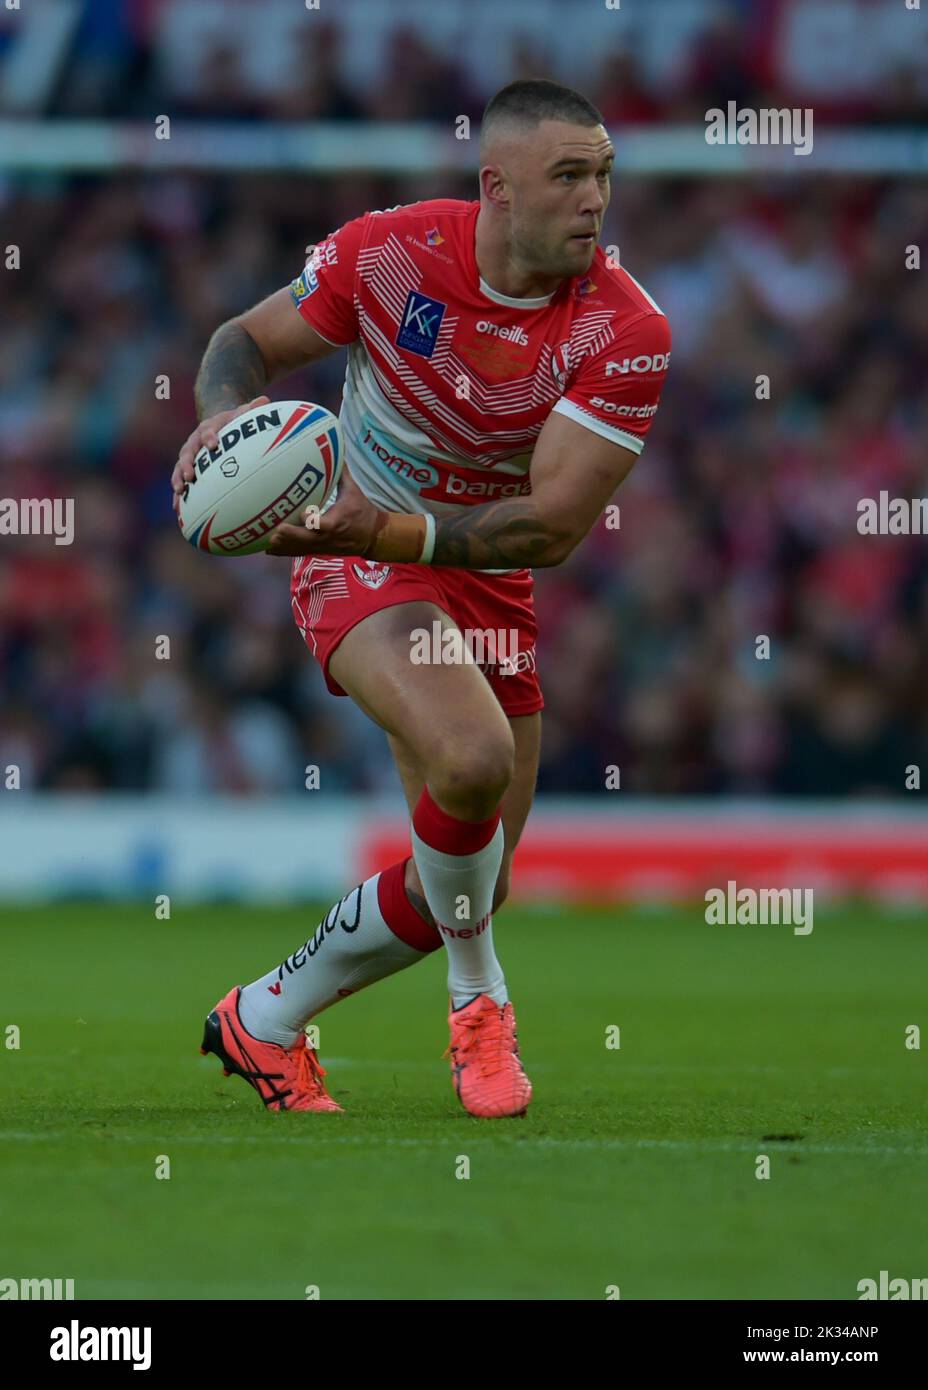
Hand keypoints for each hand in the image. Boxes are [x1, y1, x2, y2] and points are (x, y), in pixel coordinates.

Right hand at [171, 396, 270, 514]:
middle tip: (190, 475)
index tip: (213, 444)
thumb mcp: (243, 413)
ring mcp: (190, 455)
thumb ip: (252, 410)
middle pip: (188, 451)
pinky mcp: (188, 468)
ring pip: (179, 467)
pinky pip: (181, 481)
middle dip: (187, 463)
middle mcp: (195, 441)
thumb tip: (265, 400)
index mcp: (209, 427)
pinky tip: (178, 510)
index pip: (208, 430)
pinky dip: (179, 495)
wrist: (218, 423)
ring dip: (178, 480)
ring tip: (179, 493)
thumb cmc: (235, 421)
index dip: (210, 436)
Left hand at [266, 468, 383, 557]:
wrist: (372, 536)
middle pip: (307, 539)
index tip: (303, 513)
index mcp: (336, 522)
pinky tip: (268, 550)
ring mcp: (322, 546)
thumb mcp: (354, 491)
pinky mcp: (319, 550)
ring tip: (268, 541)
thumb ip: (342, 474)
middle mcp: (328, 536)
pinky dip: (285, 552)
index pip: (323, 524)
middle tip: (277, 529)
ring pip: (301, 548)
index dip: (312, 521)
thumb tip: (337, 451)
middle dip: (292, 535)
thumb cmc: (362, 511)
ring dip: (284, 546)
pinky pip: (299, 553)